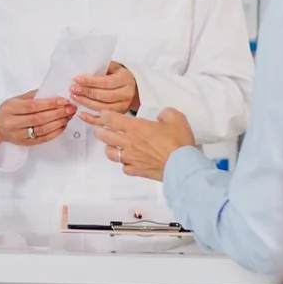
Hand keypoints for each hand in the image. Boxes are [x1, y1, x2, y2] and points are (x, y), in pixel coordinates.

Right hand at [0, 91, 76, 149]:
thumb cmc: (8, 111)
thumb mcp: (16, 99)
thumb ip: (34, 95)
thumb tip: (54, 92)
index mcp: (10, 109)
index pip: (33, 106)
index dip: (50, 103)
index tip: (63, 100)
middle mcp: (13, 123)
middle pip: (39, 119)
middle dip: (58, 113)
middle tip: (70, 107)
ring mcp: (19, 135)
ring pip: (43, 130)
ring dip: (59, 122)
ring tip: (69, 115)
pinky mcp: (26, 143)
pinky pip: (43, 139)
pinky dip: (56, 132)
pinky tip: (63, 125)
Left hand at [71, 61, 138, 117]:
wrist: (135, 89)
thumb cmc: (120, 76)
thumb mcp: (115, 67)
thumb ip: (103, 67)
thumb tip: (85, 69)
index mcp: (125, 80)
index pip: (106, 82)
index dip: (90, 81)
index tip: (77, 79)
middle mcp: (126, 94)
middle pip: (104, 96)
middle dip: (86, 92)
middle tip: (73, 89)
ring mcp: (123, 106)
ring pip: (103, 108)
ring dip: (86, 103)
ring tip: (74, 97)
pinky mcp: (119, 115)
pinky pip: (104, 120)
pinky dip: (91, 119)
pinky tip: (81, 114)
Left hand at [80, 106, 194, 179]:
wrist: (182, 165)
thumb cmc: (178, 142)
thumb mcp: (176, 118)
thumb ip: (166, 113)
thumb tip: (161, 115)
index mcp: (136, 127)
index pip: (111, 119)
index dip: (105, 116)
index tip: (104, 114)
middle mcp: (130, 142)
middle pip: (105, 136)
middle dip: (99, 131)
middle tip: (99, 129)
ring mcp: (131, 158)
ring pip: (110, 153)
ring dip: (109, 148)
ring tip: (111, 145)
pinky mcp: (137, 170)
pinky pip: (124, 168)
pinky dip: (124, 164)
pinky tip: (128, 162)